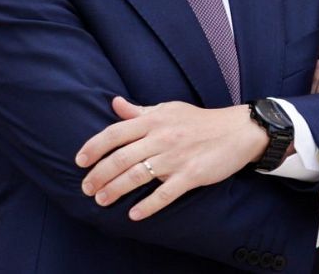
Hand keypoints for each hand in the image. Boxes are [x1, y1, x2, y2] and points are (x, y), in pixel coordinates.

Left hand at [76, 96, 264, 220]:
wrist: (238, 130)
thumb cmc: (200, 121)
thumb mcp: (169, 110)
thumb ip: (140, 111)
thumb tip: (115, 104)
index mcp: (154, 120)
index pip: (115, 133)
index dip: (94, 147)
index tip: (80, 161)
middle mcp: (162, 137)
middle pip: (120, 158)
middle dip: (99, 175)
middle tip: (87, 188)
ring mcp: (176, 157)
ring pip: (137, 176)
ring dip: (115, 190)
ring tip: (101, 200)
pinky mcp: (192, 174)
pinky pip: (165, 193)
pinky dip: (148, 205)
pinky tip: (133, 214)